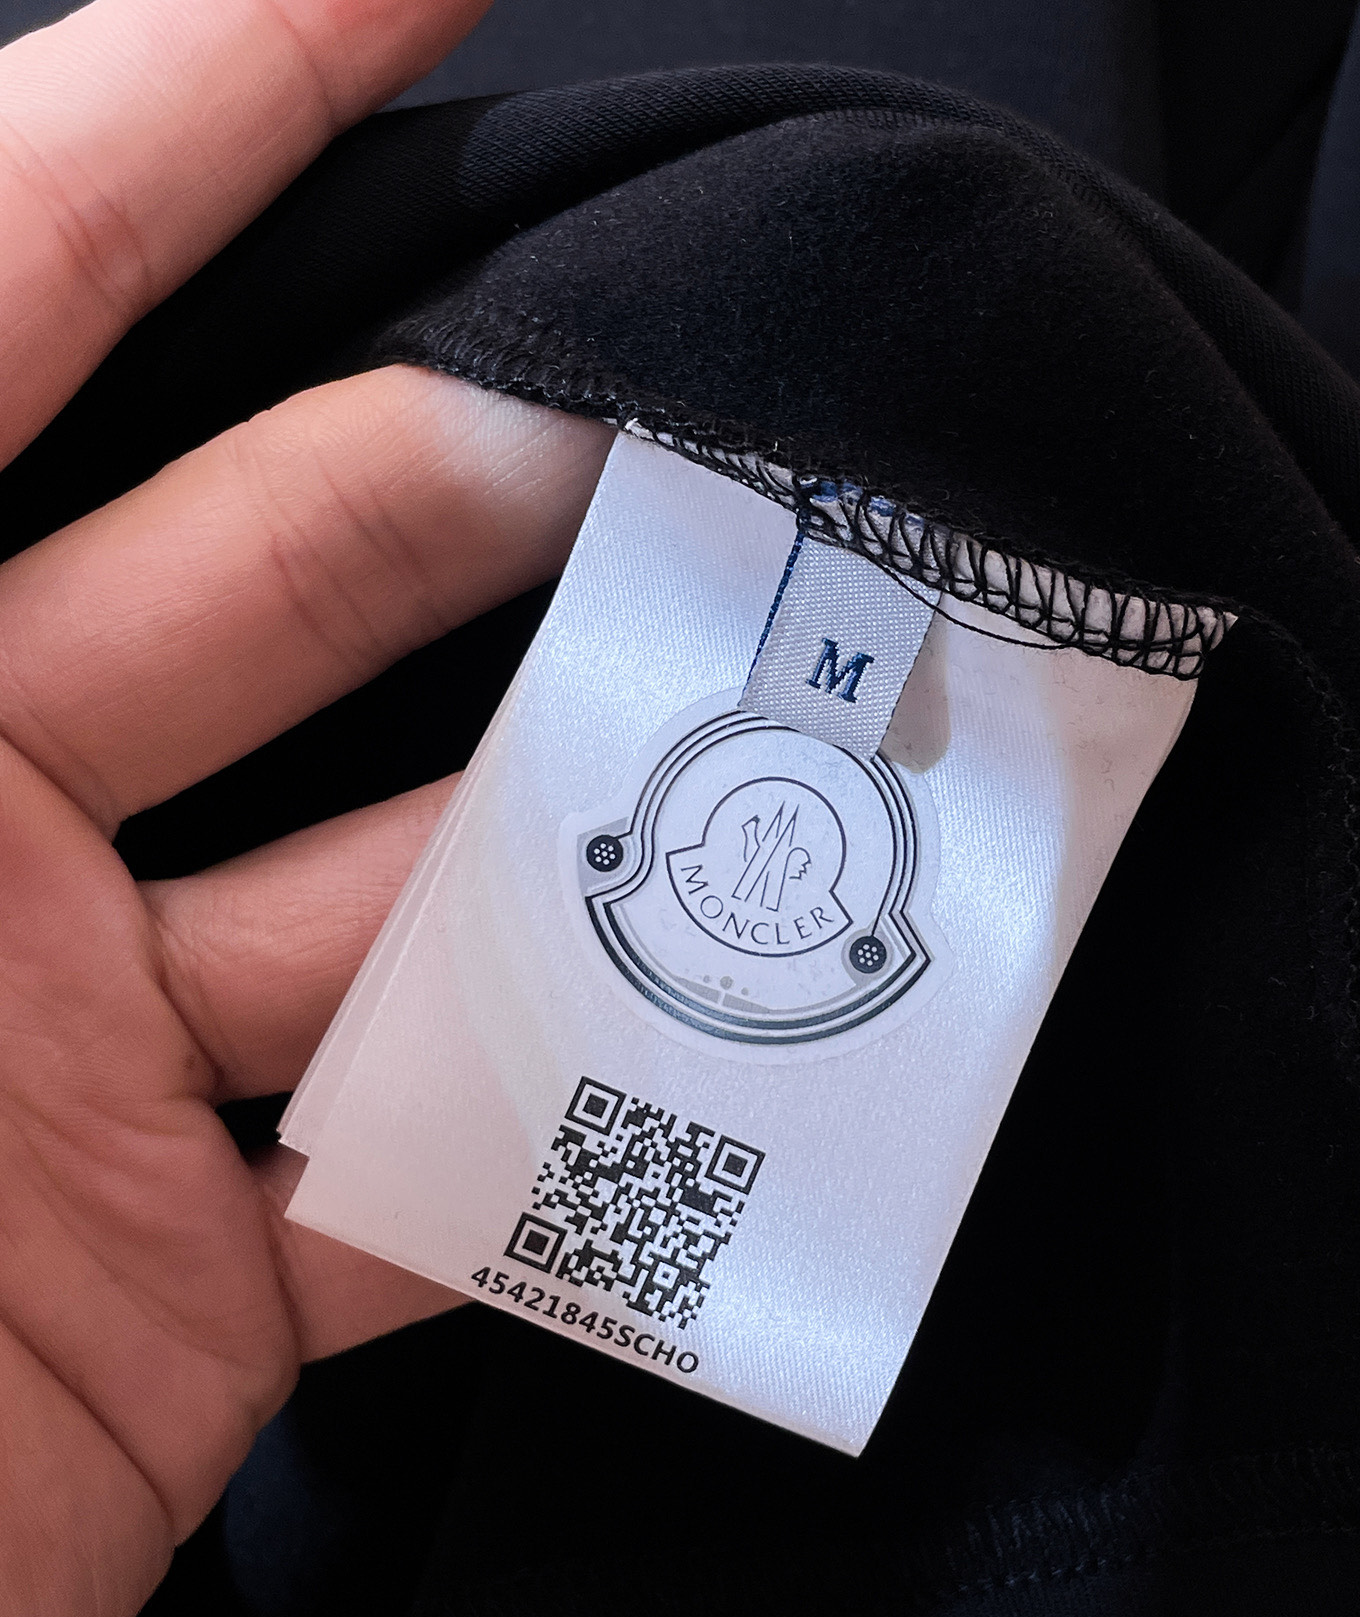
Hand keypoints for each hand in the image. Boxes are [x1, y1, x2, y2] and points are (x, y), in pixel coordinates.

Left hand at [0, 0, 611, 1616]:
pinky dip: (586, 1138)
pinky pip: (434, 1179)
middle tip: (758, 422)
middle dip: (522, 470)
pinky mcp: (185, 1286)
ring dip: (610, 815)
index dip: (220, 79)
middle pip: (304, 560)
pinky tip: (748, 1058)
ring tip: (813, 726)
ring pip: (421, 875)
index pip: (18, 268)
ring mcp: (86, 1062)